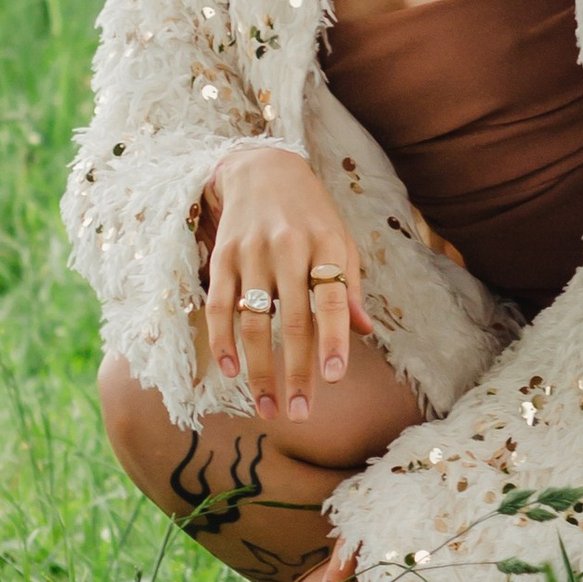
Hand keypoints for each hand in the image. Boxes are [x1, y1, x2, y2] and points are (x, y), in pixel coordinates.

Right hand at [203, 142, 373, 421]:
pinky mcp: (221, 257)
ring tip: (268, 408)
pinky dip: (223, 341)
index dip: (333, 341)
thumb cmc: (311, 214)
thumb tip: (364, 332)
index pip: (330, 300)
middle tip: (300, 414)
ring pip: (254, 321)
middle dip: (296, 372)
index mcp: (326, 244)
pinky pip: (218, 306)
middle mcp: (287, 248)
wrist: (262, 167)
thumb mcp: (340, 241)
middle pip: (293, 320)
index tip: (333, 380)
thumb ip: (348, 287)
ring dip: (260, 370)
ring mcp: (251, 252)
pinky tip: (232, 371)